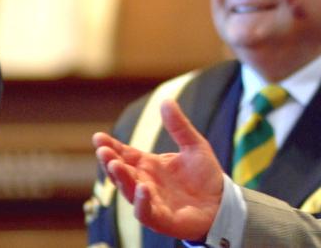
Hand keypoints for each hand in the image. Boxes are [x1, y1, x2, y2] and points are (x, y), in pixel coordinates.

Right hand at [93, 99, 224, 240]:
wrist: (222, 202)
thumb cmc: (205, 176)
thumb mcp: (194, 145)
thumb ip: (179, 126)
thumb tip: (166, 101)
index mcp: (149, 166)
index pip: (125, 155)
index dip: (111, 147)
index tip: (98, 137)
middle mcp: (145, 183)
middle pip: (122, 173)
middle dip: (110, 162)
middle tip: (103, 151)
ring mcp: (151, 202)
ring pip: (129, 192)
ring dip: (121, 179)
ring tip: (115, 165)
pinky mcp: (162, 219)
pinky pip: (146, 212)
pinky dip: (142, 202)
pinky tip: (142, 188)